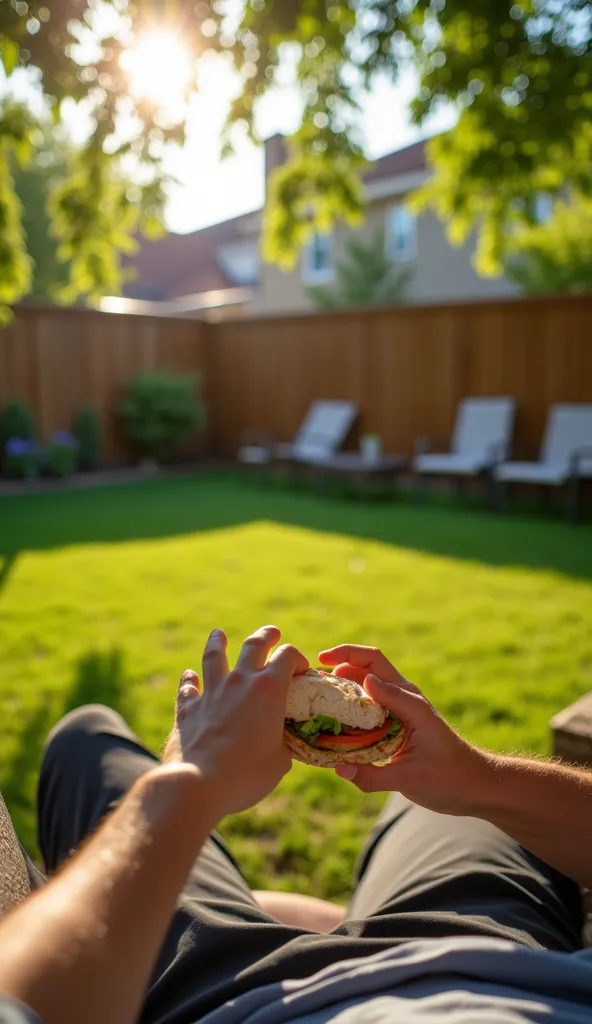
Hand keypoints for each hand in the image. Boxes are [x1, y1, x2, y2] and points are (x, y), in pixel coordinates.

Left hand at [164, 626, 308, 815]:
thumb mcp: (280, 761)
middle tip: (272, 633)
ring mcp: (211, 691)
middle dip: (266, 636)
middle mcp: (240, 681)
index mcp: (269, 689)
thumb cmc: (248, 774)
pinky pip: (188, 687)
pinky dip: (189, 680)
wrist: (200, 782)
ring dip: (218, 642)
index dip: (298, 659)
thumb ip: (282, 744)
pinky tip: (189, 675)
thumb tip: (282, 744)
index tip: (302, 671)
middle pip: (254, 645)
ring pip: (214, 655)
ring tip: (219, 634)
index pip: (288, 656)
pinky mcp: (188, 708)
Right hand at [318, 644, 492, 816]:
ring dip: (342, 683)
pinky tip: (330, 718)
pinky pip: (369, 705)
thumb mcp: (411, 779)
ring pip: (367, 684)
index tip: (320, 664)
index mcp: (409, 702)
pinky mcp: (397, 723)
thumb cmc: (449, 779)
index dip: (346, 658)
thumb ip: (373, 774)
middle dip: (340, 661)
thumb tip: (337, 767)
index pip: (374, 666)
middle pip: (369, 665)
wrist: (475, 785)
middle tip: (310, 674)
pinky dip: (349, 705)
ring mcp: (401, 709)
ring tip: (313, 694)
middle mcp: (404, 698)